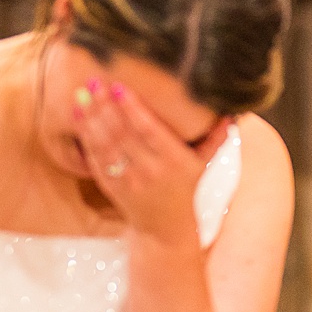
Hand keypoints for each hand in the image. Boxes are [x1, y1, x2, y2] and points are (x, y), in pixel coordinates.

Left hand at [73, 79, 230, 243]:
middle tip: (94, 80)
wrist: (166, 231)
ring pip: (106, 145)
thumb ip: (216, 138)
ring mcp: (128, 180)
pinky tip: (78, 117)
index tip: (119, 88)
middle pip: (124, 134)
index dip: (133, 110)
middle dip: (106, 106)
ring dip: (92, 118)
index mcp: (175, 162)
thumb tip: (233, 113)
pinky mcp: (111, 187)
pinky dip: (85, 137)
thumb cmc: (186, 190)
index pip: (150, 131)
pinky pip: (95, 159)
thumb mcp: (204, 165)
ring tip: (82, 94)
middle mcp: (151, 170)